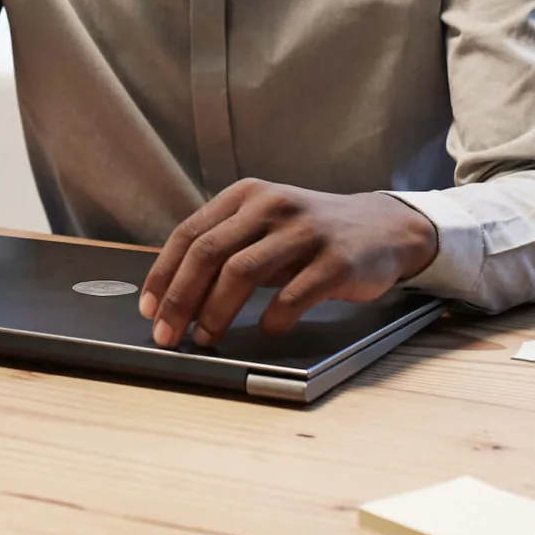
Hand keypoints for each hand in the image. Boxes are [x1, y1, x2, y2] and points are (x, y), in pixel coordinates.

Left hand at [139, 182, 439, 347]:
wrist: (385, 228)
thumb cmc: (312, 234)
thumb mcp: (266, 225)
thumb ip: (227, 246)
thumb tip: (174, 292)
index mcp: (246, 195)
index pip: (189, 233)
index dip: (163, 274)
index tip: (148, 308)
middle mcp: (272, 205)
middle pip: (209, 253)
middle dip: (180, 298)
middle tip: (166, 333)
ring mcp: (305, 231)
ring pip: (243, 272)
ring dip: (215, 311)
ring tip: (205, 338)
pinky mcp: (336, 260)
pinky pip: (292, 294)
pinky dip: (272, 318)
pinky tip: (266, 331)